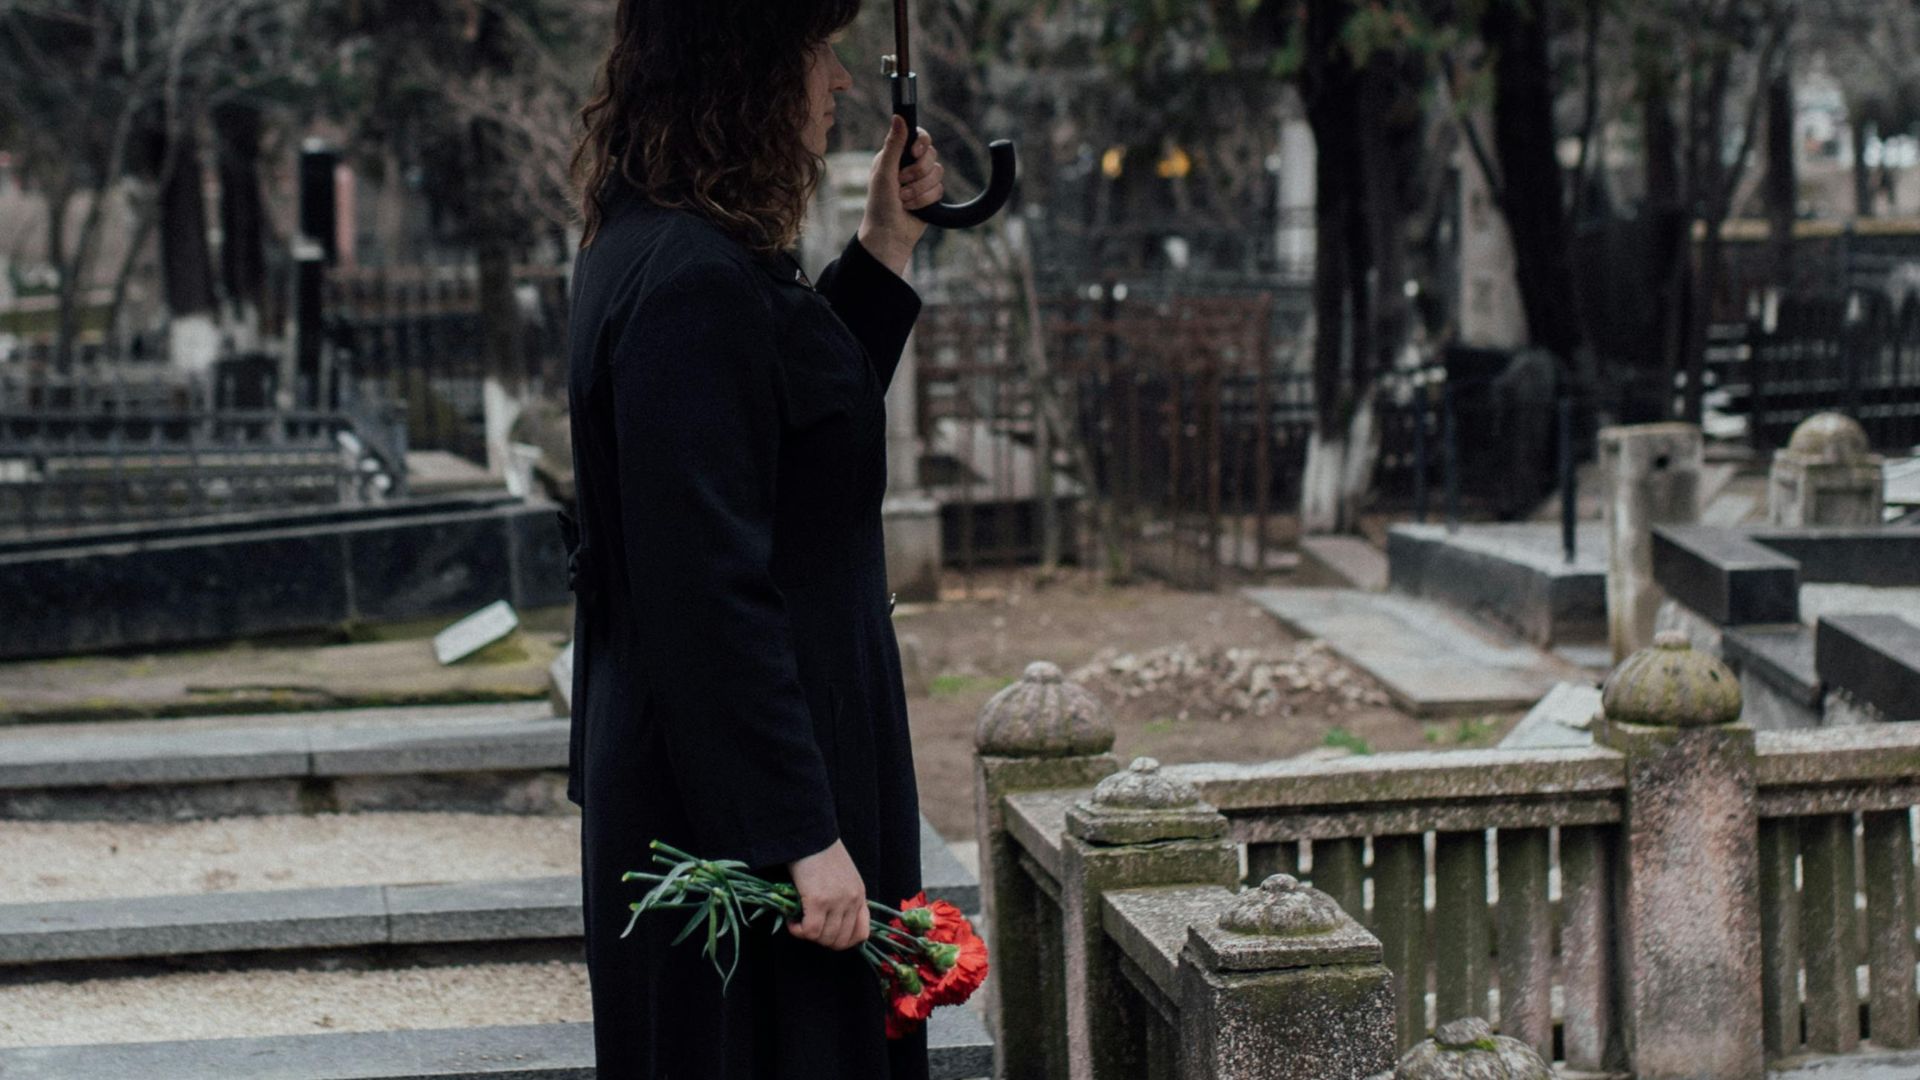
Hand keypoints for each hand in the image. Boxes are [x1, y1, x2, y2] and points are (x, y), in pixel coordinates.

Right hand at [786, 838, 869, 950]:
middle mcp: (852, 901)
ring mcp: (837, 902)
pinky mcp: (818, 901)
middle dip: (822, 940)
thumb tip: (833, 922)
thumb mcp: (843, 876)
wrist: (810, 834)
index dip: (843, 942)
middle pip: (840, 941)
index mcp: (860, 895)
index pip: (862, 934)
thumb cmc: (821, 852)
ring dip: (808, 935)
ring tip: (798, 922)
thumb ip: (844, 897)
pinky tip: (791, 920)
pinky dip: (797, 930)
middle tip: (808, 928)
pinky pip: (809, 931)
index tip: (827, 935)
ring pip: (824, 938)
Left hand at [857, 115, 943, 277]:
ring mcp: (920, 180)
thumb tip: (899, 116)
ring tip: (903, 199)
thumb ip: (893, 145)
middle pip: (931, 154)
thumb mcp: (884, 173)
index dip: (921, 143)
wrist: (888, 235)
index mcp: (895, 155)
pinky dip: (925, 200)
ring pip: (937, 173)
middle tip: (901, 183)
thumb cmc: (879, 205)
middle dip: (917, 172)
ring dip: (919, 189)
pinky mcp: (930, 195)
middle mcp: (908, 165)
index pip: (918, 136)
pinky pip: (940, 189)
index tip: (915, 153)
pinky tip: (912, 208)